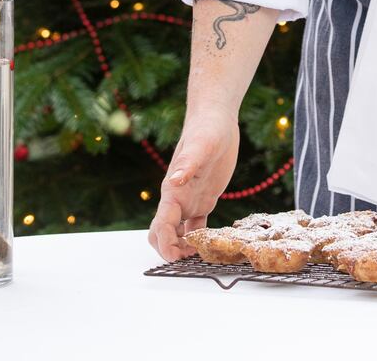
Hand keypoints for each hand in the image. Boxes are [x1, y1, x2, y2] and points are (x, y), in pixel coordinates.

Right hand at [148, 113, 239, 261]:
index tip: (177, 257)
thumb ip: (187, 163)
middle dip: (170, 250)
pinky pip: (196, 227)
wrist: (216, 119)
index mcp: (172, 191)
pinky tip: (212, 244)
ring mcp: (190, 201)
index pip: (161, 226)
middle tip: (191, 258)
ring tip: (204, 254)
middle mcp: (177, 199)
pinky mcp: (204, 200)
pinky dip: (199, 239)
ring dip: (184, 247)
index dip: (165, 244)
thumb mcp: (200, 145)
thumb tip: (173, 180)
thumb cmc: (206, 129)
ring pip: (178, 234)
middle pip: (162, 234)